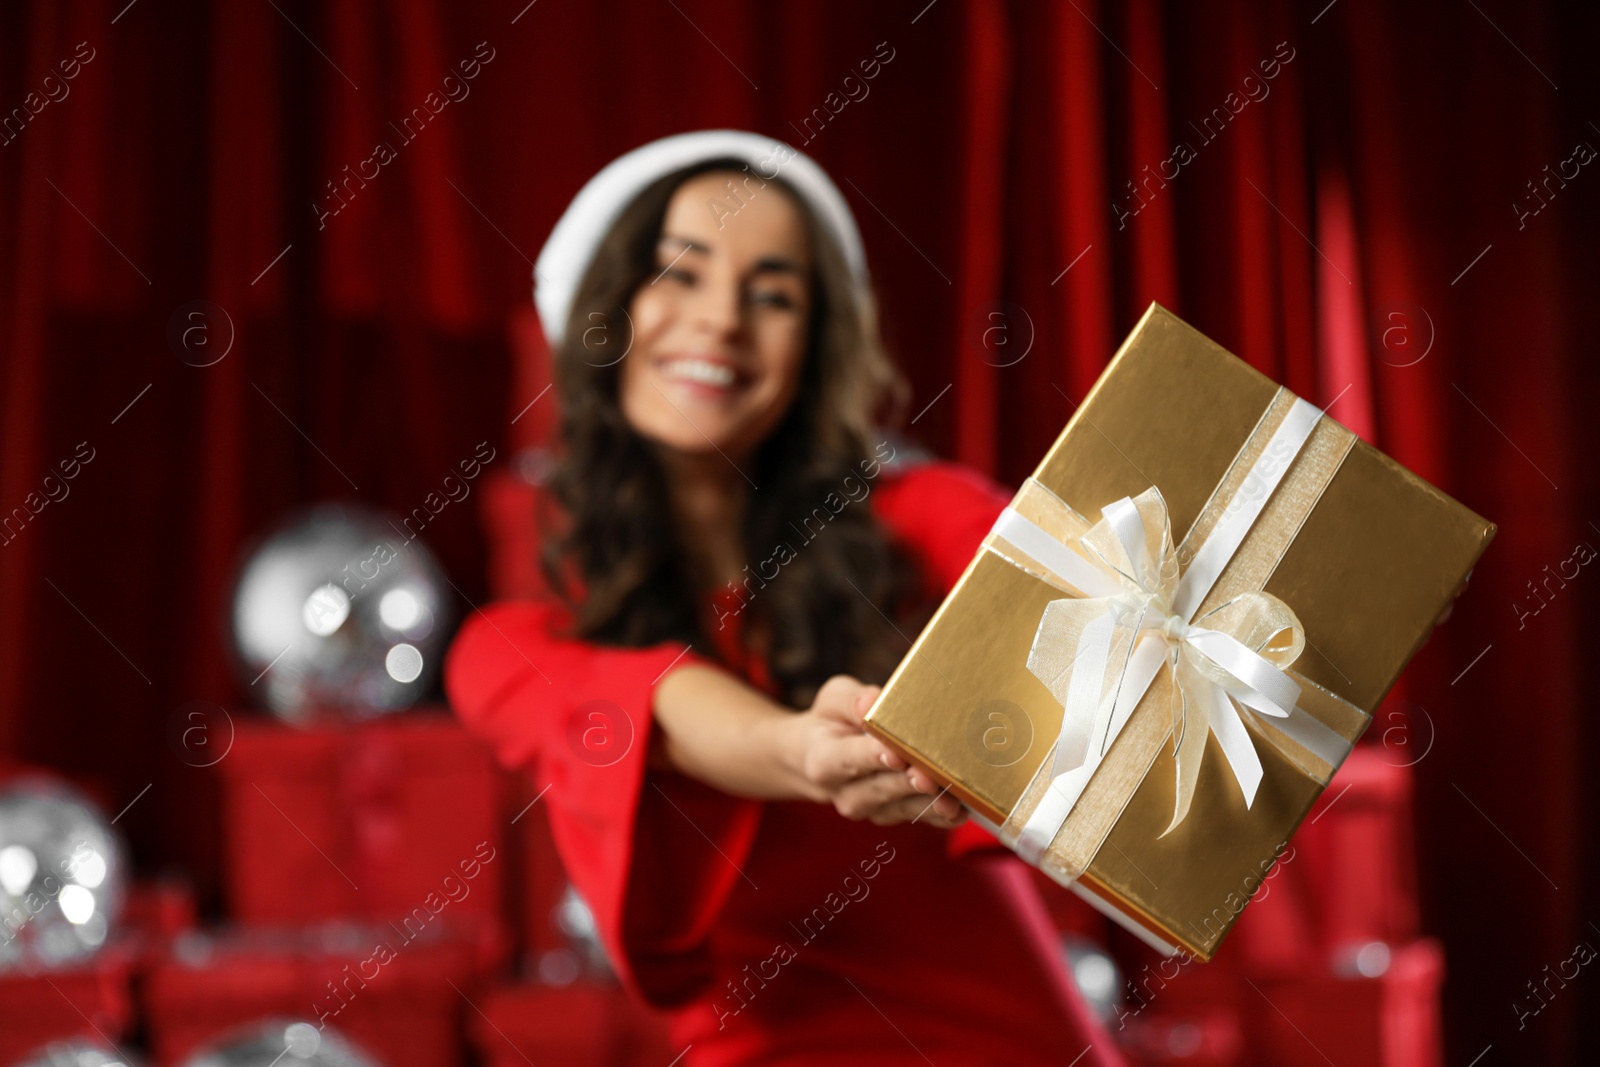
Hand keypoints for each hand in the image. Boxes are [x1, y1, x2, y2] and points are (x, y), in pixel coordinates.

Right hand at [786, 675, 965, 828]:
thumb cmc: (832, 722)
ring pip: (901, 807)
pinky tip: (961, 811)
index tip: (896, 754)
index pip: (849, 760)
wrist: (821, 757)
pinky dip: (939, 817)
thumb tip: (871, 701)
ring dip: (928, 804)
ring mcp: (869, 809)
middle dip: (907, 782)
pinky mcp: (891, 815)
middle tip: (931, 776)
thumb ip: (851, 701)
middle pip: (879, 788)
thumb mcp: (833, 701)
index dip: (873, 758)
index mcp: (823, 760)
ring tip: (952, 798)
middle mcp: (844, 793)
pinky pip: (917, 818)